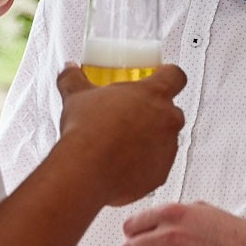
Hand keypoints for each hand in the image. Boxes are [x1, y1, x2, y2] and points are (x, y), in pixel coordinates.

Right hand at [54, 65, 186, 208]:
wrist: (85, 171)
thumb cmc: (87, 132)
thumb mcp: (77, 96)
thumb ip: (75, 78)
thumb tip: (70, 70)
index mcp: (153, 94)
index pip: (175, 75)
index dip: (167, 75)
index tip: (156, 77)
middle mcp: (168, 120)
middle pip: (170, 110)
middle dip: (154, 113)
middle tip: (130, 115)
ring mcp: (168, 148)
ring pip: (165, 139)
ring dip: (150, 140)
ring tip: (122, 144)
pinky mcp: (161, 174)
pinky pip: (157, 166)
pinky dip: (144, 165)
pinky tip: (122, 164)